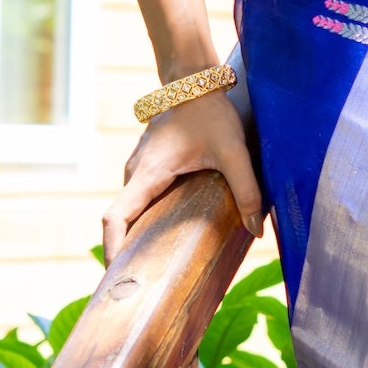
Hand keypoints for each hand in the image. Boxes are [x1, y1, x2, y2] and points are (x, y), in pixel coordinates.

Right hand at [103, 89, 264, 262]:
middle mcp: (135, 175)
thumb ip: (247, 189)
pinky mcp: (149, 168)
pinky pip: (140, 201)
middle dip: (124, 255)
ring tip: (152, 271)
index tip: (116, 277)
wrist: (195, 79)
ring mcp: (139, 170)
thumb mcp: (233, 150)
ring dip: (135, 238)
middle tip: (139, 289)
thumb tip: (256, 230)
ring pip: (130, 211)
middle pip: (120, 222)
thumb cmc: (210, 112)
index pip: (114, 218)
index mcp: (147, 175)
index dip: (111, 249)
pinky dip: (145, 222)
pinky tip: (166, 238)